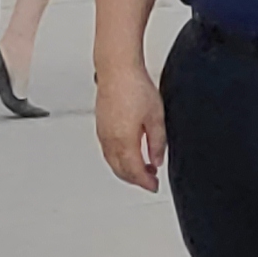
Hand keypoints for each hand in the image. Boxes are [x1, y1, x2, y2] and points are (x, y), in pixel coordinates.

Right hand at [96, 66, 164, 194]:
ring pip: (112, 162)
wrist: (117, 70)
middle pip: (121, 170)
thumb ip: (157, 143)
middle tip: (150, 180)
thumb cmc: (135, 87)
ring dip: (127, 170)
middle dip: (136, 179)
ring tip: (144, 168)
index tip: (154, 186)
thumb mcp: (156, 117)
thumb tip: (157, 160)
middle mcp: (109, 140)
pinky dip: (119, 160)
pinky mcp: (100, 127)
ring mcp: (102, 134)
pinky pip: (108, 152)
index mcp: (124, 140)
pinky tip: (130, 154)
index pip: (134, 171)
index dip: (145, 182)